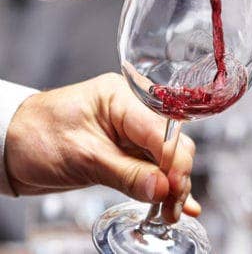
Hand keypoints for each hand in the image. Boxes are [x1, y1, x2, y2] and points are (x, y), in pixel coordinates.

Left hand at [5, 73, 199, 222]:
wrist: (11, 145)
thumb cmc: (37, 137)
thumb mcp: (83, 156)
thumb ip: (126, 173)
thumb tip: (163, 189)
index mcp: (122, 98)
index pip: (161, 130)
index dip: (174, 162)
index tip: (175, 192)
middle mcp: (132, 111)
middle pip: (169, 143)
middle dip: (175, 177)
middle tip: (172, 207)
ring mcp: (129, 131)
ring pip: (164, 157)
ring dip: (170, 185)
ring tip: (169, 212)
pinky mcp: (125, 149)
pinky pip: (150, 166)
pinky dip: (161, 184)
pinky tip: (172, 201)